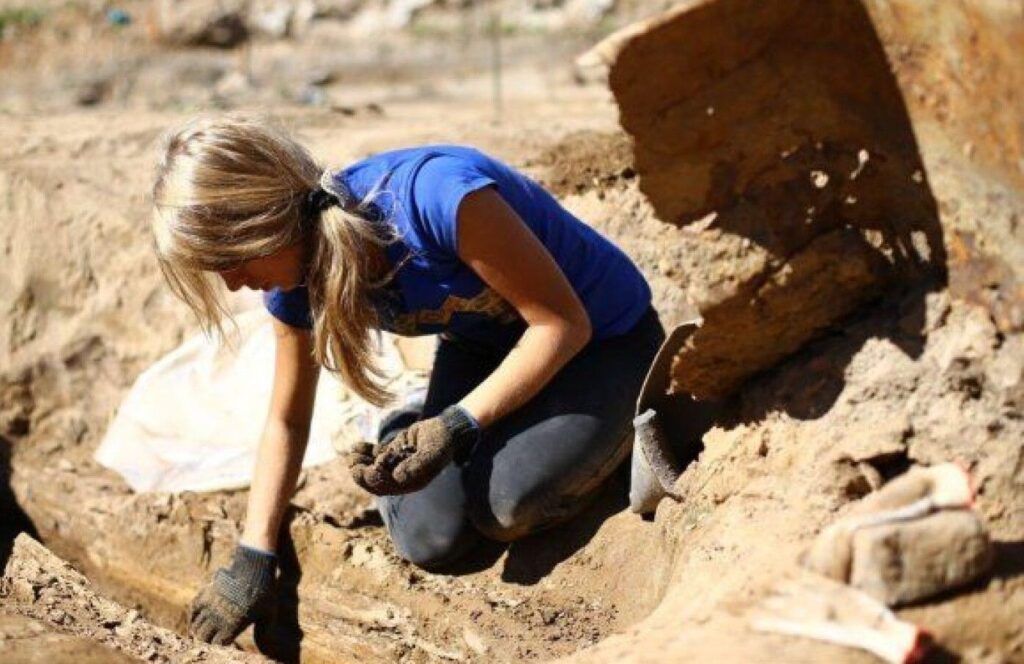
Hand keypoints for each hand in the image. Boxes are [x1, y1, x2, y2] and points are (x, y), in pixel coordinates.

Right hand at [189, 544, 276, 644]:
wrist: (254, 568)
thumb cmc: (264, 591)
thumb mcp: (268, 612)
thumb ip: (264, 629)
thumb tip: (265, 644)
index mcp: (232, 625)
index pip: (217, 644)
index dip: (219, 646)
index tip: (223, 643)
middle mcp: (217, 618)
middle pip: (203, 636)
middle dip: (206, 640)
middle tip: (211, 639)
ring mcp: (210, 605)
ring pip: (196, 625)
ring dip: (198, 630)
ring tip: (202, 632)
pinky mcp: (206, 593)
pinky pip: (194, 608)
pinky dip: (193, 616)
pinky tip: (196, 619)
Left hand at [348, 405, 479, 494]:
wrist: (445, 429)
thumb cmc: (441, 442)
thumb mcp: (432, 453)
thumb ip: (417, 465)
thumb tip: (397, 477)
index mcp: (410, 482)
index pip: (387, 486)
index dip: (374, 480)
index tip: (367, 469)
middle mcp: (401, 476)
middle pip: (375, 480)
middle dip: (362, 474)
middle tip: (352, 465)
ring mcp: (395, 464)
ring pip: (372, 467)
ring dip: (360, 463)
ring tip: (352, 455)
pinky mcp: (392, 452)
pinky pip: (374, 454)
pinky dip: (364, 451)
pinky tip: (356, 446)